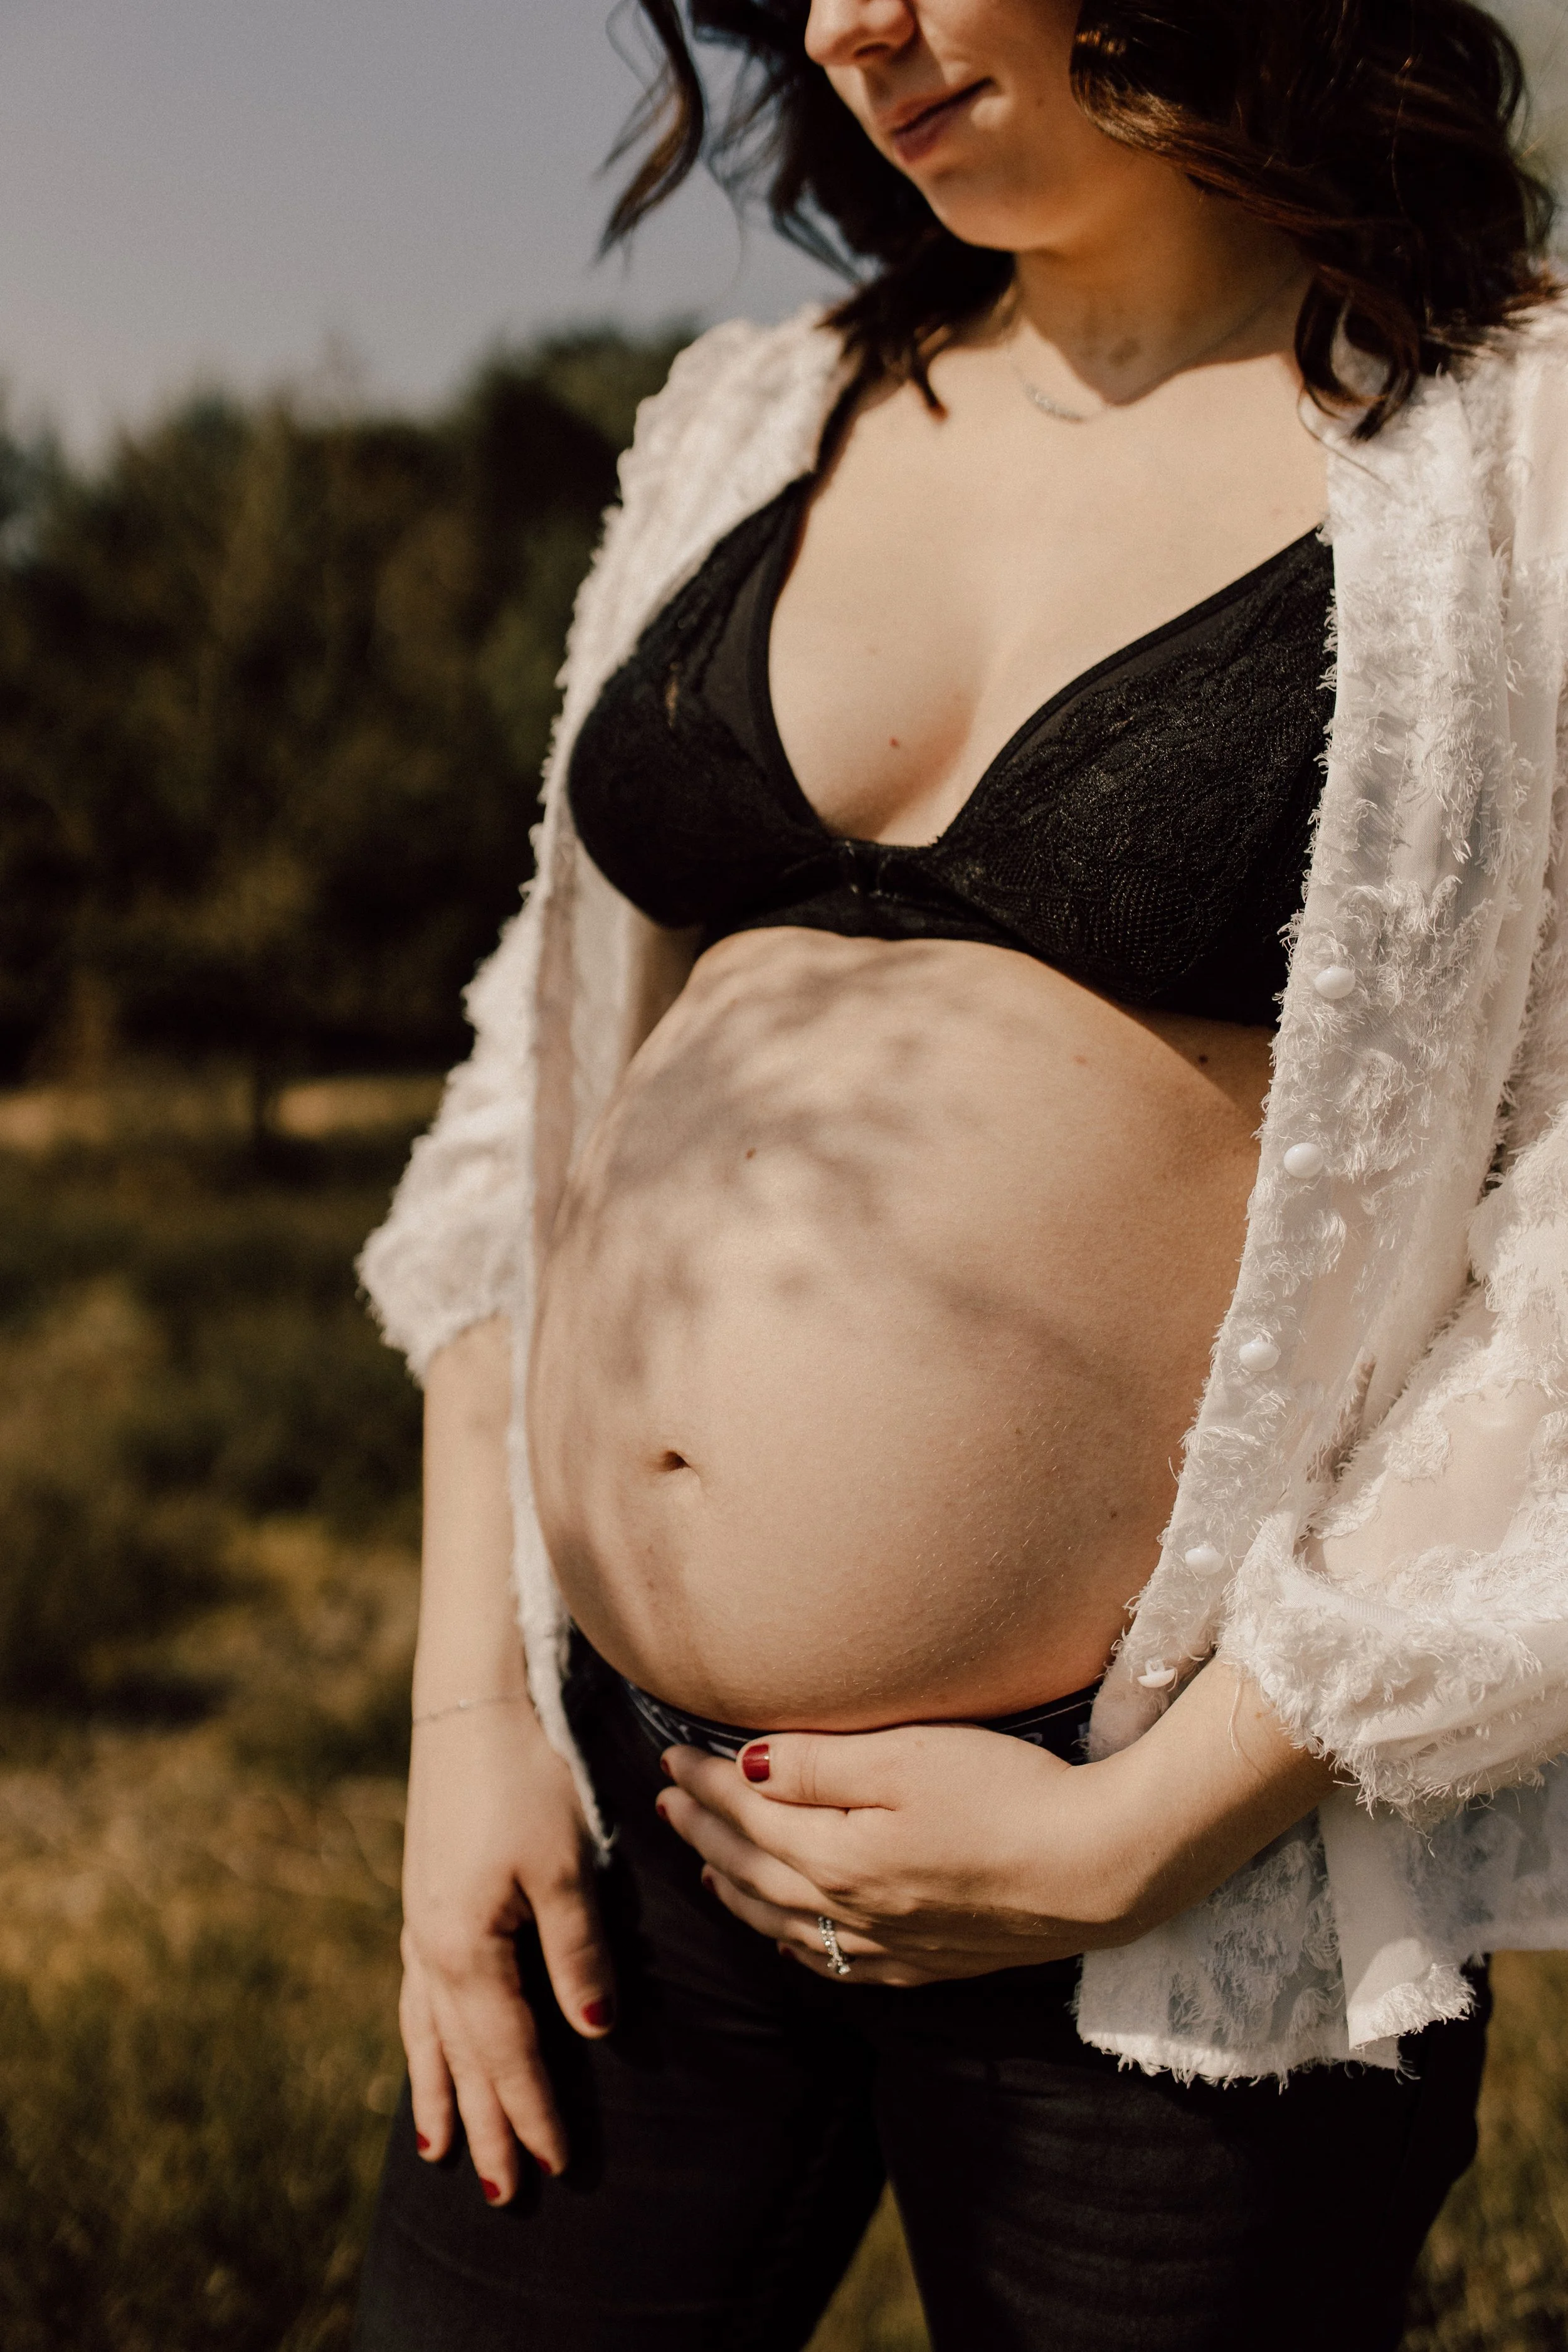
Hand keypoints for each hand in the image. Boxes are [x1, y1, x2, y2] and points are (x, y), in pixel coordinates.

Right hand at [400, 1696, 613, 2199]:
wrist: (470, 1707)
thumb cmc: (525, 1781)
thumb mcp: (566, 1867)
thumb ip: (579, 1952)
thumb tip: (595, 2030)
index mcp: (464, 1948)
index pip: (506, 2052)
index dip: (533, 2109)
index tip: (557, 2166)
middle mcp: (430, 1947)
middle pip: (460, 2057)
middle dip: (482, 2125)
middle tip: (499, 2193)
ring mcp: (419, 1922)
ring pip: (428, 2032)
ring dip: (440, 2091)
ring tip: (439, 2150)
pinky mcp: (423, 1897)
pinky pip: (417, 1994)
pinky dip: (422, 2038)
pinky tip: (427, 2048)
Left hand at [657, 1664, 1336, 1984]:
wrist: (1101, 1868)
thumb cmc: (1009, 1793)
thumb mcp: (909, 1757)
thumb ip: (820, 1766)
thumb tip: (743, 1766)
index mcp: (839, 1856)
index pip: (749, 1816)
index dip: (704, 1783)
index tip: (667, 1752)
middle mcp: (855, 1910)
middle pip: (756, 1872)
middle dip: (704, 1833)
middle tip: (663, 1801)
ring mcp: (895, 1944)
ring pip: (788, 1924)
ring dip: (737, 1891)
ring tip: (703, 1865)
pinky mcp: (935, 1961)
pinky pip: (839, 1964)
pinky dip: (798, 1946)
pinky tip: (792, 1939)